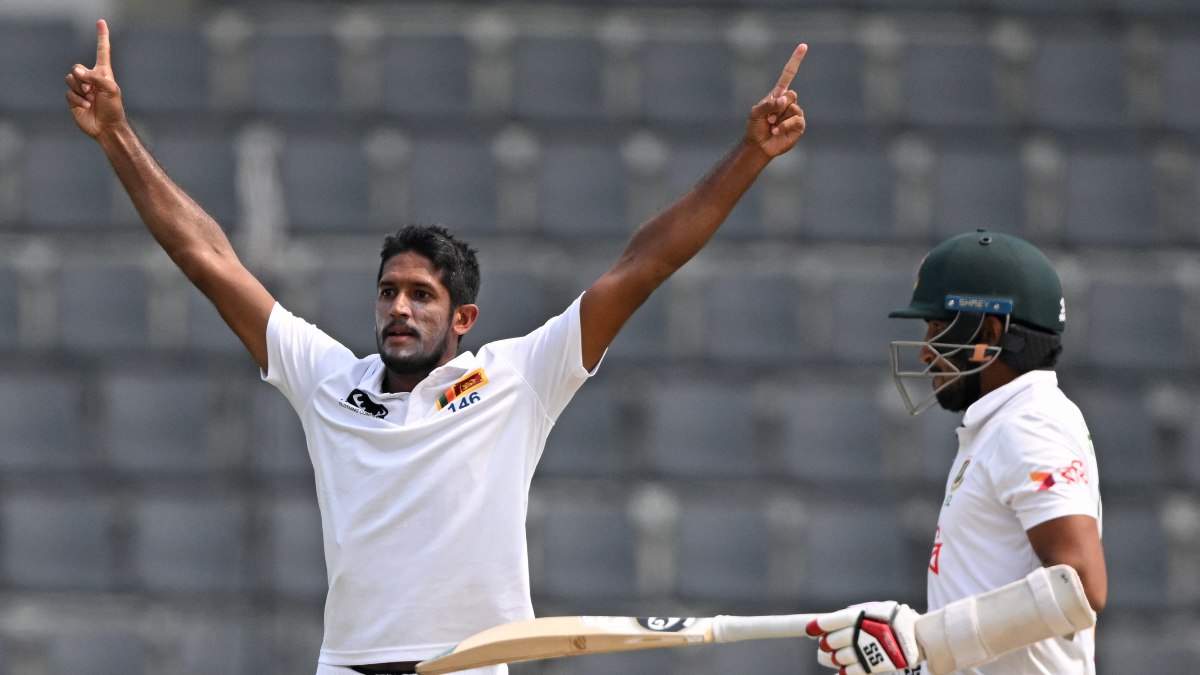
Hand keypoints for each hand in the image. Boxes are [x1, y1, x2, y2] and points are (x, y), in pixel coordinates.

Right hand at [65, 19, 125, 138]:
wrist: (107, 127)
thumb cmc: (114, 108)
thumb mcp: (110, 89)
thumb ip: (94, 76)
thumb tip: (76, 70)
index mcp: (103, 72)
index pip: (102, 51)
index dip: (102, 37)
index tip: (101, 22)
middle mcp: (91, 78)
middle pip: (77, 67)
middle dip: (83, 79)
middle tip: (92, 91)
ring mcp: (81, 88)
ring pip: (70, 79)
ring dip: (80, 90)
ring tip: (91, 99)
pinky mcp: (74, 98)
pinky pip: (68, 92)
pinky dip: (77, 100)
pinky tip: (86, 106)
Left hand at [744, 43, 806, 158]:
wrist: (758, 145)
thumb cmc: (755, 126)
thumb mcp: (756, 112)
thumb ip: (769, 104)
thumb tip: (785, 100)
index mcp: (778, 94)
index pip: (789, 74)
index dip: (795, 60)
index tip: (803, 46)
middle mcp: (788, 102)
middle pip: (792, 94)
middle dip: (779, 105)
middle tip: (770, 117)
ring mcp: (795, 114)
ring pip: (793, 108)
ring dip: (780, 118)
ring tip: (772, 124)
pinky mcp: (799, 126)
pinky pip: (796, 120)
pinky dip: (784, 125)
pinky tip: (776, 130)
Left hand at [806, 601, 919, 674]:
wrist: (918, 636)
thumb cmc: (894, 620)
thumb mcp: (874, 609)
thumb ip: (854, 614)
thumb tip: (829, 622)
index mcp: (859, 616)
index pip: (830, 622)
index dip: (818, 627)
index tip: (809, 630)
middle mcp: (859, 633)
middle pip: (831, 642)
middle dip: (826, 644)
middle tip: (826, 644)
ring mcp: (865, 651)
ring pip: (837, 658)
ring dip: (832, 658)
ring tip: (833, 655)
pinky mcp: (872, 666)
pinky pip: (849, 672)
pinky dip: (842, 671)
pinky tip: (840, 669)